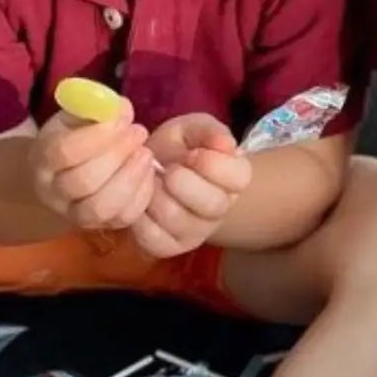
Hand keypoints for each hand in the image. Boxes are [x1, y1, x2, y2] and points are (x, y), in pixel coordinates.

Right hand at [30, 100, 157, 231]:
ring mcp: (77, 215)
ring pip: (102, 207)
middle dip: (117, 154)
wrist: (62, 179)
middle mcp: (54, 193)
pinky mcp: (104, 227)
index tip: (123, 117)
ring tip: (145, 153)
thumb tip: (122, 108)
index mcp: (42, 160)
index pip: (64, 152)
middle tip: (139, 132)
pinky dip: (142, 194)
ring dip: (131, 177)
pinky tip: (148, 172)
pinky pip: (124, 217)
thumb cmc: (71, 139)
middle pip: (83, 181)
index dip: (97, 135)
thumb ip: (96, 109)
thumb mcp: (75, 117)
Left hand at [130, 113, 252, 258]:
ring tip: (151, 180)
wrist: (154, 170)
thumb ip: (208, 131)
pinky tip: (142, 198)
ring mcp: (195, 233)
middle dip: (180, 180)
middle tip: (166, 168)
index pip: (237, 178)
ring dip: (156, 193)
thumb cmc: (179, 148)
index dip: (210, 162)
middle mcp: (221, 212)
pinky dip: (139, 213)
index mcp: (235, 180)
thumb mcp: (193, 129)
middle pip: (211, 204)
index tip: (192, 152)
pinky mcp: (167, 246)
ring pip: (176, 218)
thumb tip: (224, 144)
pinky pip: (152, 236)